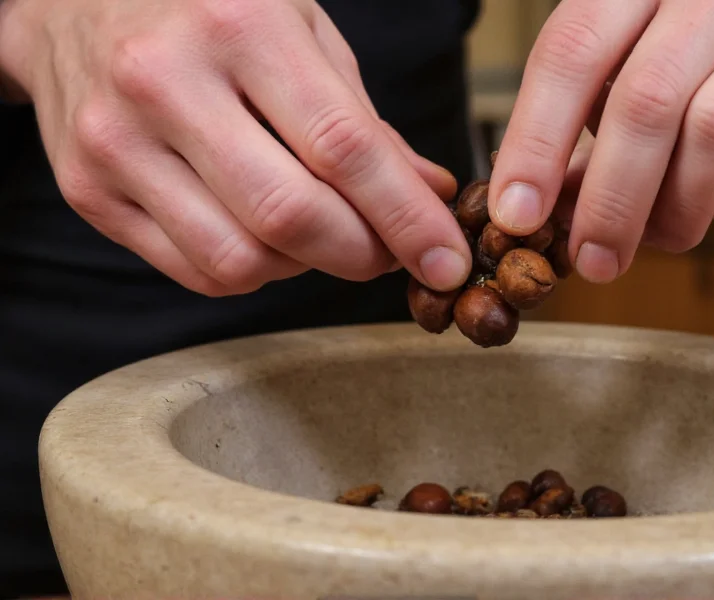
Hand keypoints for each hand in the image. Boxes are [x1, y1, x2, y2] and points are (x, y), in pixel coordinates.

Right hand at [0, 0, 470, 294]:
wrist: (71, 1)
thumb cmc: (207, 9)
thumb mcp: (300, 32)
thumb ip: (364, 120)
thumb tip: (430, 194)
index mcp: (239, 26)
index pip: (343, 148)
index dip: (407, 218)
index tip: (446, 260)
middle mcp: (166, 84)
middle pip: (290, 217)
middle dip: (363, 254)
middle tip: (390, 253)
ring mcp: (116, 143)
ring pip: (241, 260)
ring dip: (305, 267)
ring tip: (319, 233)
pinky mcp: (89, 193)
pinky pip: (196, 270)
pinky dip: (253, 271)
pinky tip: (264, 236)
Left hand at [491, 0, 713, 282]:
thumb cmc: (711, 33)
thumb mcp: (638, 46)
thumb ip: (590, 112)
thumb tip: (533, 206)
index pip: (572, 52)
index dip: (535, 140)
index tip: (515, 215)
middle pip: (644, 101)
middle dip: (607, 201)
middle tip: (591, 259)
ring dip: (675, 210)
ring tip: (658, 236)